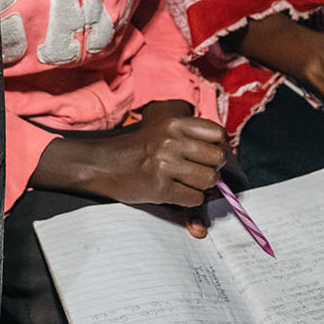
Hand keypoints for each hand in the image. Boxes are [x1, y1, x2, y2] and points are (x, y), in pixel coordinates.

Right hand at [91, 100, 226, 210]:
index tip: (208, 157)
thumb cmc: (135, 149)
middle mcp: (171, 140)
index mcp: (174, 122)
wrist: (100, 164)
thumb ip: (190, 138)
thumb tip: (224, 158)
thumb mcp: (161, 131)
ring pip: (209, 180)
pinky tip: (175, 193)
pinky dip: (190, 200)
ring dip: (201, 187)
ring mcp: (165, 164)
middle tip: (197, 173)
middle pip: (217, 158)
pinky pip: (194, 199)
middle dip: (212, 169)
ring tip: (184, 183)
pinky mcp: (160, 187)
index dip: (218, 148)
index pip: (218, 134)